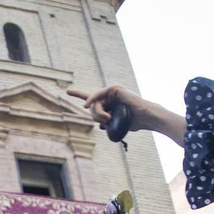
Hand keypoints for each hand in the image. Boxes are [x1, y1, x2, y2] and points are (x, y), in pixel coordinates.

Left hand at [67, 85, 183, 141]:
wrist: (146, 117)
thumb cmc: (133, 122)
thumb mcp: (115, 124)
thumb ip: (106, 122)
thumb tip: (99, 125)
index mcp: (109, 103)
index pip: (92, 99)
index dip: (79, 95)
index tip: (67, 91)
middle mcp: (109, 96)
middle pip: (91, 107)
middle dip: (95, 117)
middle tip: (106, 122)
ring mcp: (112, 91)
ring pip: (94, 103)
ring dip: (98, 114)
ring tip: (109, 119)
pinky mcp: (114, 89)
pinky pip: (97, 95)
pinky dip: (92, 101)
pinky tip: (87, 105)